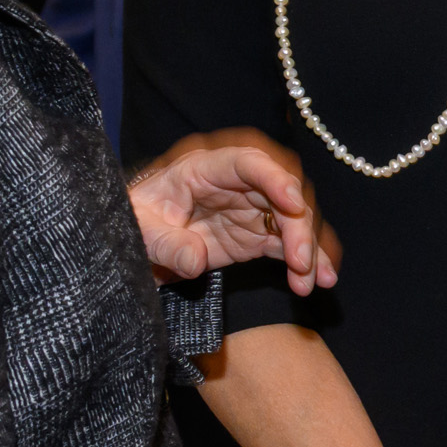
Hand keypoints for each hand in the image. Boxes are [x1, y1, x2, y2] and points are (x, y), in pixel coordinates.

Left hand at [132, 131, 338, 292]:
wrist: (131, 246)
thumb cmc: (134, 223)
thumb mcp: (138, 231)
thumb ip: (164, 243)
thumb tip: (194, 260)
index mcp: (204, 169)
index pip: (248, 163)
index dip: (275, 179)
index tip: (294, 205)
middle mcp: (236, 185)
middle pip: (282, 193)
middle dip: (299, 226)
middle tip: (301, 261)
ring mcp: (251, 210)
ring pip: (294, 221)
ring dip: (309, 249)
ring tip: (314, 282)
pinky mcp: (257, 237)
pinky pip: (288, 246)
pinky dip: (305, 263)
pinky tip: (314, 282)